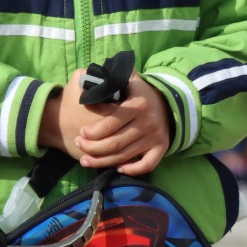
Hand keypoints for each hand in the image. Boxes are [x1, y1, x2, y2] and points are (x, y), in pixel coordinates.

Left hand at [38, 70, 172, 176]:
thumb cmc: (137, 92)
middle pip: (115, 142)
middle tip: (78, 145)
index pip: (111, 122)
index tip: (80, 133)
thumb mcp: (127, 79)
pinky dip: (132, 170)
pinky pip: (147, 165)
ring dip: (103, 161)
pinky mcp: (162, 148)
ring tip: (85, 160)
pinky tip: (117, 168)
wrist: (167, 102)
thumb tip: (91, 76)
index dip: (93, 131)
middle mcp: (147, 122)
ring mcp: (155, 137)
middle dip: (93, 147)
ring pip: (125, 156)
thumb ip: (110, 77)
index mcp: (137, 105)